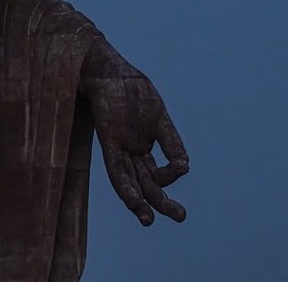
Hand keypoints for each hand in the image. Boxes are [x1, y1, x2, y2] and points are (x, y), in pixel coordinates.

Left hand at [81, 37, 188, 225]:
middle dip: (162, 202)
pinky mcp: (107, 140)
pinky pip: (116, 169)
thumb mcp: (156, 111)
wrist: (104, 66)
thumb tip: (183, 167)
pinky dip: (125, 186)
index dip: (171, 175)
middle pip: (147, 181)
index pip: (158, 169)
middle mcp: (132, 147)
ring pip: (131, 181)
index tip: (180, 168)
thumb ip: (168, 140)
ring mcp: (121, 145)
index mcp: (145, 140)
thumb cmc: (128, 84)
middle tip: (181, 217)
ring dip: (142, 202)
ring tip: (150, 221)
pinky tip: (134, 201)